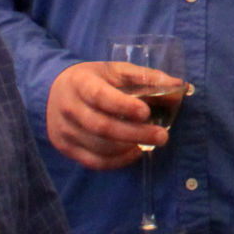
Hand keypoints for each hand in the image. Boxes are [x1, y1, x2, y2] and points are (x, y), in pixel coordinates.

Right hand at [47, 62, 167, 169]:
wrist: (54, 91)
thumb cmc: (93, 80)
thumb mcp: (116, 71)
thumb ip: (146, 78)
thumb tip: (180, 87)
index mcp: (80, 83)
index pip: (99, 96)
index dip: (123, 106)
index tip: (146, 113)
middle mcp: (68, 108)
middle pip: (102, 127)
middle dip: (135, 133)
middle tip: (163, 136)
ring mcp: (64, 130)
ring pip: (99, 147)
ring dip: (129, 148)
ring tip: (151, 143)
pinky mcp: (65, 148)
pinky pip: (94, 162)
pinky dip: (117, 161)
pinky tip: (134, 152)